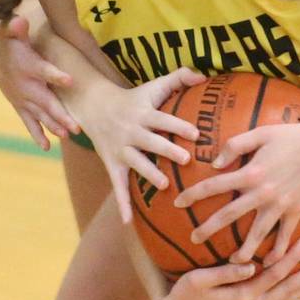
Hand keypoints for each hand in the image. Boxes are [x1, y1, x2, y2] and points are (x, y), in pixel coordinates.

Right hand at [0, 15, 79, 150]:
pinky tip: (46, 147)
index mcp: (28, 66)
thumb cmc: (8, 41)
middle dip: (60, 115)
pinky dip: (37, 134)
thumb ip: (16, 27)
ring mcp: (22, 99)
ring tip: (68, 136)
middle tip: (76, 127)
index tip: (70, 80)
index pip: (44, 70)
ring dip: (54, 126)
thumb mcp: (11, 30)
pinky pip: (29, 122)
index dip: (56, 75)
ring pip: (40, 115)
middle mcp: (25, 86)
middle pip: (46, 102)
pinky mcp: (20, 106)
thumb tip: (19, 20)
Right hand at [83, 68, 206, 222]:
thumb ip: (180, 77)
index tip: (196, 132)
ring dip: (148, 174)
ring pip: (135, 162)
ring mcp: (121, 149)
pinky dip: (121, 203)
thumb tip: (204, 76)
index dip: (178, 125)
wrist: (95, 105)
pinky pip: (117, 184)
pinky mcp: (112, 164)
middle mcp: (132, 131)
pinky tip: (128, 222)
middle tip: (185, 159)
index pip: (163, 119)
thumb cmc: (135, 97)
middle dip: (167, 150)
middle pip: (151, 141)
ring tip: (164, 185)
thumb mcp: (155, 85)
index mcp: (144, 113)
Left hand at [174, 120, 299, 264]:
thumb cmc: (291, 136)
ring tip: (231, 262)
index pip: (215, 184)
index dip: (194, 194)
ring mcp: (280, 205)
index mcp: (250, 172)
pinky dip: (278, 251)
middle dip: (209, 228)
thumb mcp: (261, 133)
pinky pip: (285, 236)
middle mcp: (262, 192)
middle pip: (229, 214)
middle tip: (193, 238)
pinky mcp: (296, 211)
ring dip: (243, 249)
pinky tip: (270, 262)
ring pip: (257, 233)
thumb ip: (236, 145)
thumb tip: (216, 162)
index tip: (178, 202)